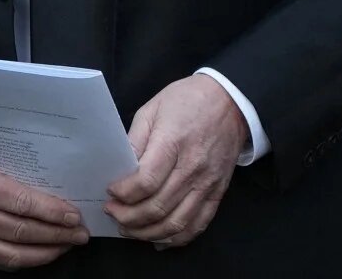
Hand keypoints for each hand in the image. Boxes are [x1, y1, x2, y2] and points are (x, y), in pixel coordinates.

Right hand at [0, 139, 87, 270]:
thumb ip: (18, 170)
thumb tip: (58, 187)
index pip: (22, 203)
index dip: (52, 212)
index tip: (74, 215)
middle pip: (22, 231)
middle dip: (56, 235)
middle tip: (79, 233)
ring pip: (14, 254)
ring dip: (46, 252)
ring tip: (67, 244)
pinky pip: (1, 262)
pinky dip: (26, 259)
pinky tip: (44, 252)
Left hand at [105, 74, 246, 247]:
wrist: (230, 101)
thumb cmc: (187, 101)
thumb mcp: (152, 109)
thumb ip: (135, 140)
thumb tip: (119, 169)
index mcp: (173, 142)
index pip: (146, 182)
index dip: (123, 193)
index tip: (110, 191)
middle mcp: (192, 167)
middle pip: (157, 207)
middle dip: (127, 217)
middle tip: (112, 213)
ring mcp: (207, 183)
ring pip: (176, 223)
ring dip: (147, 232)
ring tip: (128, 228)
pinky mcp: (217, 193)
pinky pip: (197, 225)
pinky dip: (176, 239)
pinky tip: (157, 239)